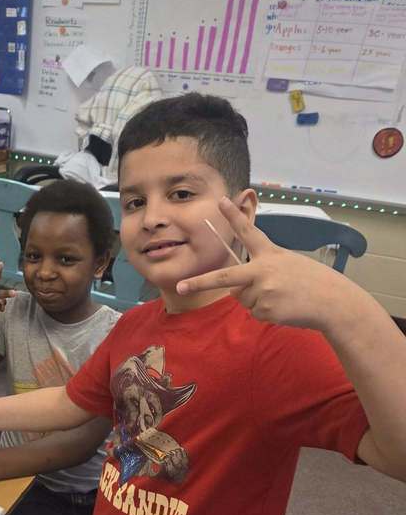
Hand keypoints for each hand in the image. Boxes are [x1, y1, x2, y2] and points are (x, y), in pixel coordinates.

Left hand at [176, 197, 356, 330]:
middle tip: (180, 286)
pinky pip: (254, 313)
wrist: (333, 302)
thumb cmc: (312, 282)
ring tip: (282, 297)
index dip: (233, 216)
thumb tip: (238, 288)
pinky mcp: (266, 309)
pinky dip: (266, 313)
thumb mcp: (287, 264)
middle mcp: (263, 270)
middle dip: (200, 283)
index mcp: (270, 254)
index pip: (249, 232)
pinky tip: (285, 307)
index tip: (220, 201)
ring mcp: (263, 291)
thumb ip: (261, 271)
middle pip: (225, 277)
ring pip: (243, 299)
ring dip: (257, 301)